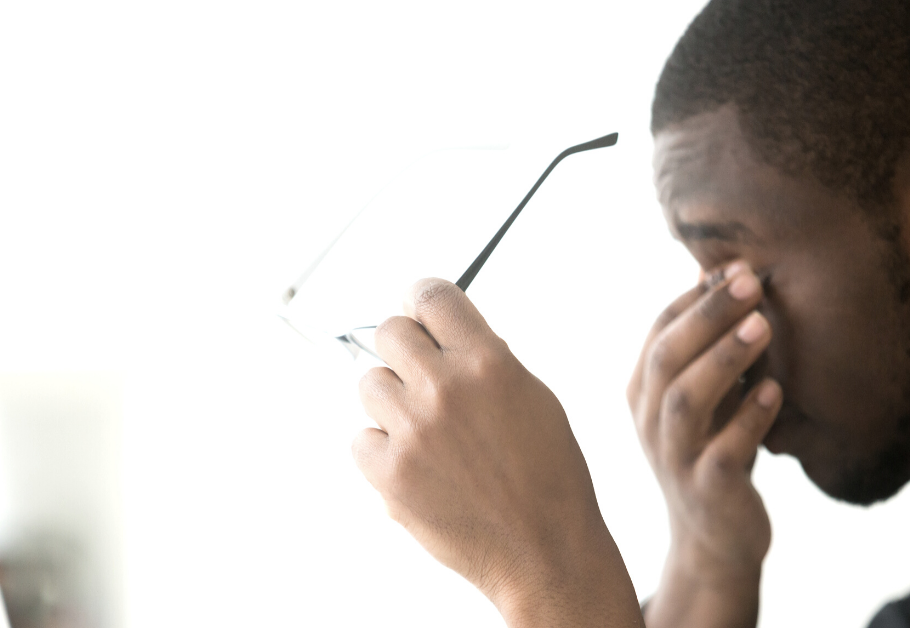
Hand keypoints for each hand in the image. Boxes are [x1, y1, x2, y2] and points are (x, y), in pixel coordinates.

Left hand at [352, 278, 643, 627]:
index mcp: (488, 361)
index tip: (418, 309)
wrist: (544, 550)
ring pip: (370, 384)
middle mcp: (445, 388)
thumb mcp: (534, 398)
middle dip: (405, 349)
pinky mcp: (389, 473)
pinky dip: (382, 450)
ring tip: (429, 434)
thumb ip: (487, 360)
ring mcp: (412, 431)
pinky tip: (418, 467)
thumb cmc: (548, 476)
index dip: (421, 299)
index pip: (432, 296)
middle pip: (388, 331)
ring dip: (393, 403)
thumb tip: (446, 335)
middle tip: (423, 376)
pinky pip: (361, 438)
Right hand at [626, 262, 781, 627]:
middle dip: (708, 314)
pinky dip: (750, 418)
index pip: (659, 331)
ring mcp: (675, 458)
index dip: (693, 297)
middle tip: (751, 281)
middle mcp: (649, 422)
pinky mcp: (708, 490)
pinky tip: (775, 391)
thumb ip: (708, 344)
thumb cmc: (714, 450)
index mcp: (643, 392)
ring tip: (764, 326)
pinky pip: (725, 450)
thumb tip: (722, 272)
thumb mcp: (705, 395)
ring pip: (687, 400)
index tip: (736, 266)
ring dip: (725, 358)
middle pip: (667, 356)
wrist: (714, 541)